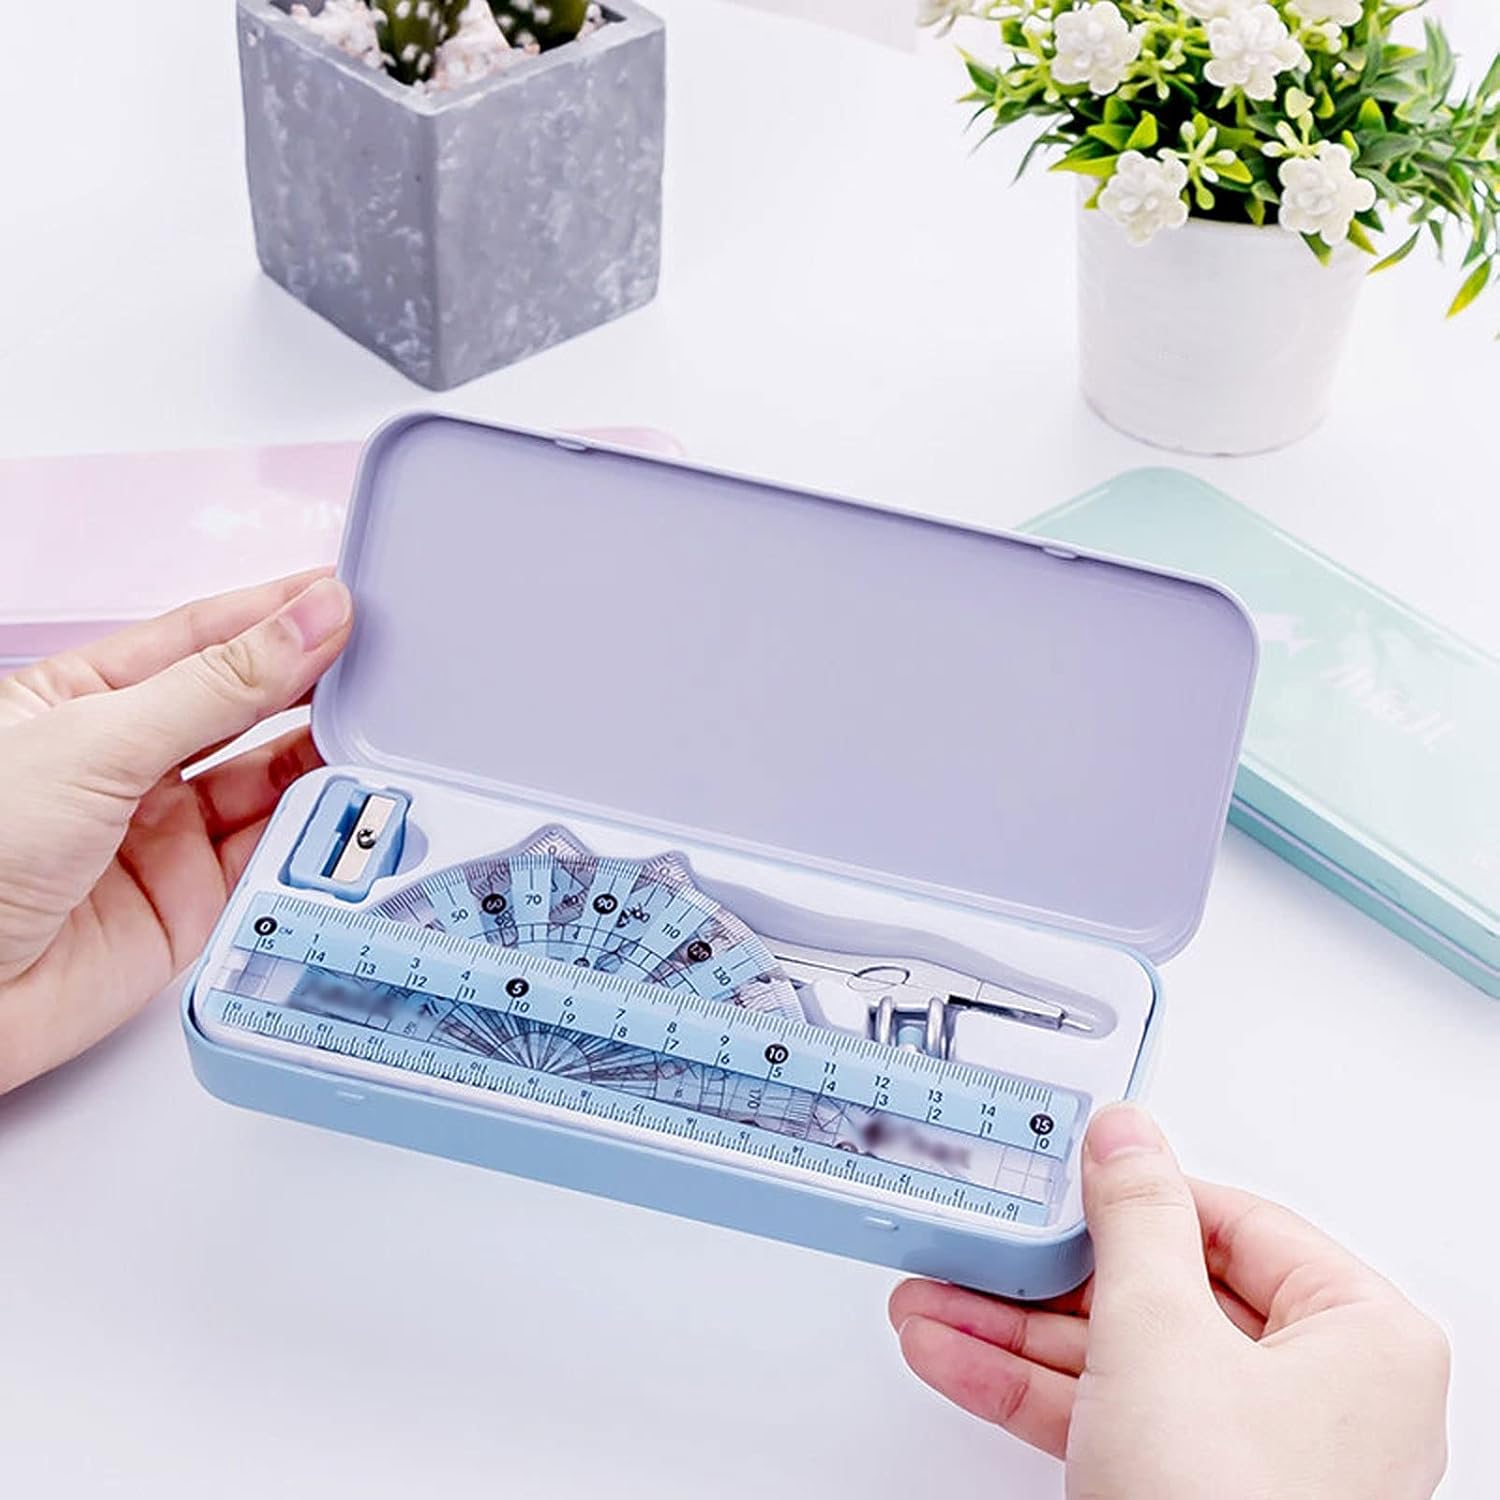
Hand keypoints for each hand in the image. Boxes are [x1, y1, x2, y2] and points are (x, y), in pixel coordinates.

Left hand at [0, 573, 352, 1092]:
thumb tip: (303, 622)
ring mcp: (162, 833)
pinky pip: (271, 857)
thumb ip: (216, 685)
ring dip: (318, 762)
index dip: (272, 614)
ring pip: (267, 784)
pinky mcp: (191, 903)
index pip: (199, 639)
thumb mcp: (98, 741)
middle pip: (243, 708)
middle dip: (308, 684)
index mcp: (84, 701)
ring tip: (367, 736)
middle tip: (377, 662)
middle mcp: (127, 763)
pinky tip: (336, 810)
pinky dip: (312, 836)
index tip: (341, 598)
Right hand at [890, 1104, 1448, 1499]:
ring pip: (1122, 1361)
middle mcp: (1323, 1393)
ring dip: (1016, 1335)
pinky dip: (1031, 1393)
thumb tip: (1127, 1136)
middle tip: (983, 1244)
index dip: (1134, 1196)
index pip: (1232, 1222)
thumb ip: (1134, 1219)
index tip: (1064, 1177)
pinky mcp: (1196, 1495)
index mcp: (1360, 1336)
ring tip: (935, 1303)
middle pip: (1162, 1294)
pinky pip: (1111, 1417)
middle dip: (1045, 1278)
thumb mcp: (1159, 1332)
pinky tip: (955, 1359)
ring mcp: (1256, 1454)